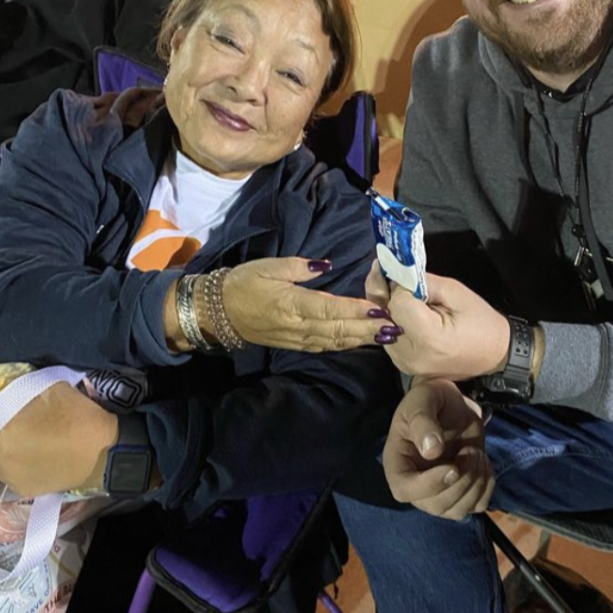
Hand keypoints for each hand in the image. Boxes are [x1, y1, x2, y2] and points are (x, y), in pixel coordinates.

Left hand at [0, 383, 117, 496]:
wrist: (102, 453)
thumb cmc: (77, 416)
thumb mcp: (52, 388)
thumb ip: (23, 389)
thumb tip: (8, 390)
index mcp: (1, 429)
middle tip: (7, 428)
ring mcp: (11, 476)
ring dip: (3, 453)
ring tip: (24, 444)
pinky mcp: (24, 490)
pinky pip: (12, 476)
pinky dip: (18, 467)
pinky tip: (37, 458)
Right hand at [222, 257, 396, 351]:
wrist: (218, 312)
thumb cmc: (244, 283)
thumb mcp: (269, 266)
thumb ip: (299, 267)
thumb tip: (326, 265)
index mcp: (291, 303)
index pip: (330, 308)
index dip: (355, 311)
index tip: (379, 310)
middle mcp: (297, 325)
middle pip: (338, 330)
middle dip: (368, 329)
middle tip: (395, 327)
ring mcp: (296, 338)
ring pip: (335, 341)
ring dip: (362, 340)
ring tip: (387, 336)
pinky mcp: (295, 345)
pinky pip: (325, 346)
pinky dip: (346, 345)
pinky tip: (363, 341)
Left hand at [381, 272, 509, 378]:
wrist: (495, 355)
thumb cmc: (481, 322)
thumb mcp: (456, 292)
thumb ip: (423, 282)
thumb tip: (397, 275)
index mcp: (428, 338)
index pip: (397, 303)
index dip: (400, 286)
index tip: (406, 276)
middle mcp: (411, 356)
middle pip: (383, 315)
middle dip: (384, 292)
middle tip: (386, 271)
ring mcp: (405, 364)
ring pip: (380, 326)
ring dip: (385, 306)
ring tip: (397, 290)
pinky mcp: (403, 366)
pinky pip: (388, 336)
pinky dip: (391, 320)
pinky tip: (402, 310)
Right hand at [383, 378, 493, 519]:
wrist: (453, 405)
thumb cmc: (431, 400)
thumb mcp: (422, 399)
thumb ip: (423, 420)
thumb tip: (431, 450)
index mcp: (398, 463)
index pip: (404, 490)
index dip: (428, 486)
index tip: (452, 467)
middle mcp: (415, 485)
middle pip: (436, 505)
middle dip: (461, 480)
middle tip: (470, 448)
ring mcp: (439, 493)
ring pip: (458, 510)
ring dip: (476, 482)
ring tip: (476, 452)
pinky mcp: (462, 494)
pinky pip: (478, 505)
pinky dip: (487, 485)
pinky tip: (482, 462)